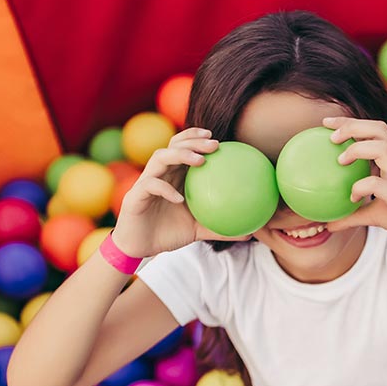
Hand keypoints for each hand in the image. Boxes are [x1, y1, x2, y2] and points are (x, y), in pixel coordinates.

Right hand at [110, 128, 252, 257]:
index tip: (217, 139)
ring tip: (200, 161)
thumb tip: (250, 234)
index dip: (196, 138)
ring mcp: (146, 182)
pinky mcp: (135, 195)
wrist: (140, 247)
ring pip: (160, 158)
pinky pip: (151, 185)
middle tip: (215, 144)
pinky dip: (165, 189)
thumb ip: (221, 228)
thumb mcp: (198, 231)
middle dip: (193, 141)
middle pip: (174, 146)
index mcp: (173, 176)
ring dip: (180, 155)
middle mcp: (159, 174)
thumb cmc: (168, 234)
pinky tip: (180, 199)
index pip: (183, 148)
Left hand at [322, 117, 386, 252]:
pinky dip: (361, 187)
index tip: (327, 124)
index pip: (374, 130)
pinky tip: (352, 198)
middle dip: (352, 126)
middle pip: (379, 129)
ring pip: (382, 147)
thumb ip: (352, 215)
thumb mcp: (375, 215)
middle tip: (330, 136)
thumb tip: (329, 224)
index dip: (350, 122)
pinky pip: (377, 184)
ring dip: (357, 149)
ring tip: (340, 160)